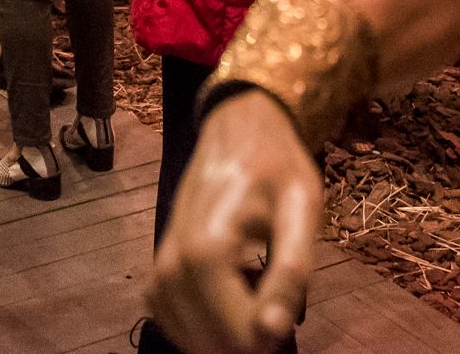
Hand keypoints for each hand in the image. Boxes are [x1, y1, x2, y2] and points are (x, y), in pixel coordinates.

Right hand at [150, 90, 323, 353]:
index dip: (265, 343)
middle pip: (206, 340)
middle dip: (246, 343)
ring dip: (223, 337)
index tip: (289, 325)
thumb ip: (290, 273)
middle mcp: (172, 262)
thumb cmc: (277, 164)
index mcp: (208, 249)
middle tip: (277, 312)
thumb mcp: (302, 209)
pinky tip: (231, 306)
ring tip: (258, 307)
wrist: (238, 127)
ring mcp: (160, 267)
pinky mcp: (158, 270)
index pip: (230, 333)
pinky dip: (201, 328)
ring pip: (186, 336)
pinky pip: (172, 320)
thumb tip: (273, 334)